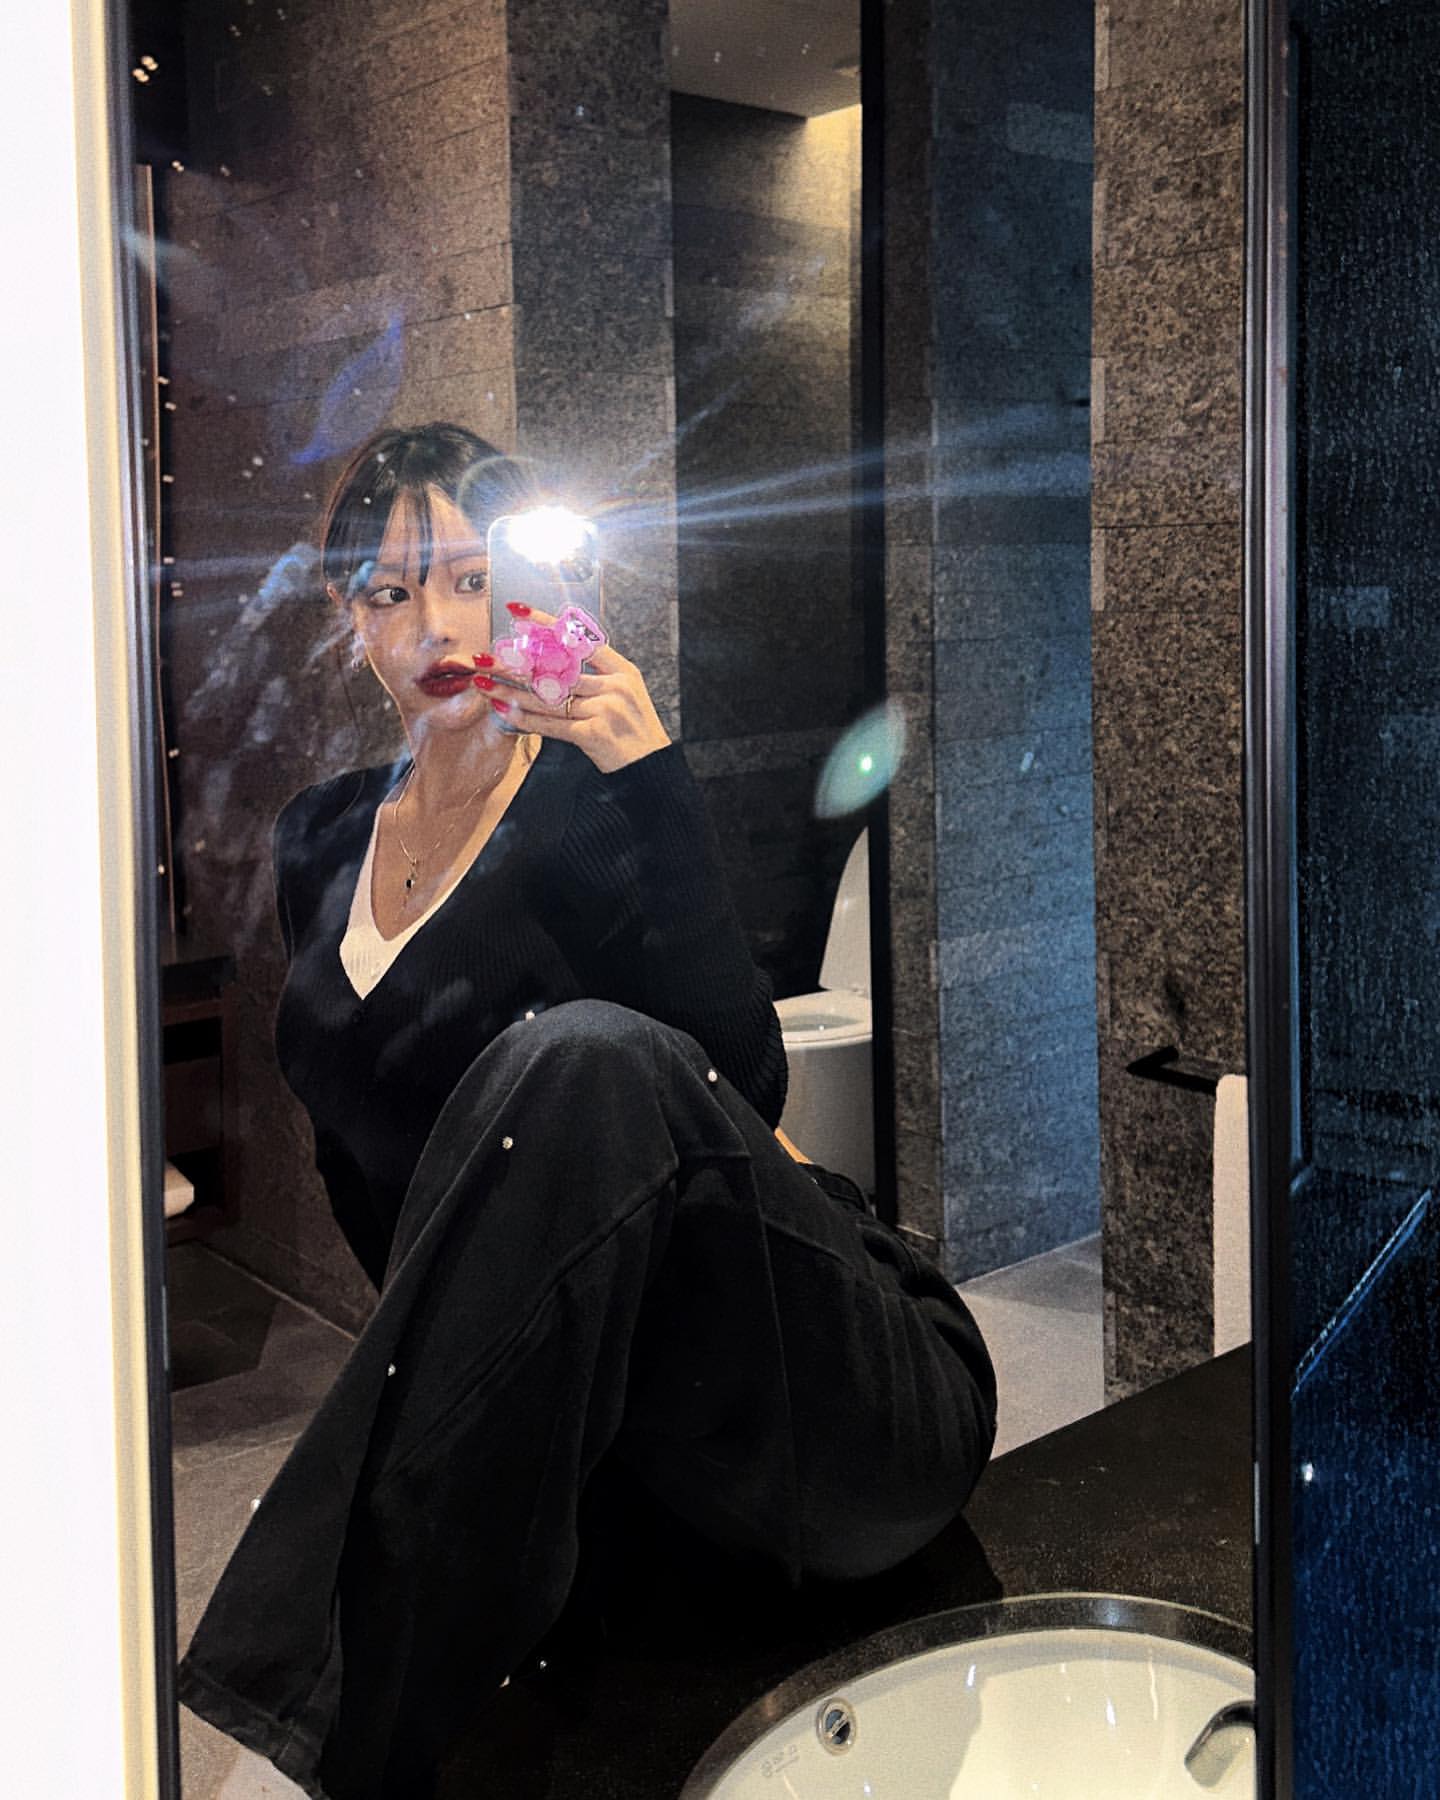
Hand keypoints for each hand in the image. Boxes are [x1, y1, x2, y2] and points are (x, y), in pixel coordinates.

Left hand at [473, 603, 671, 774]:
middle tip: (485, 656)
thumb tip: (551, 668)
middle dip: (516, 663)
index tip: (518, 612)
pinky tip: (502, 711)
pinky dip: (524, 718)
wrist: (652, 772)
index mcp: (623, 671)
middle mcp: (614, 686)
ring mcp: (605, 709)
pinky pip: (550, 724)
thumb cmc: (634, 735)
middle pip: (557, 668)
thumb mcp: (625, 697)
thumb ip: (595, 680)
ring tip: (482, 682)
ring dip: (510, 690)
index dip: (547, 623)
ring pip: (548, 696)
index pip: (580, 639)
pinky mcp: (593, 734)